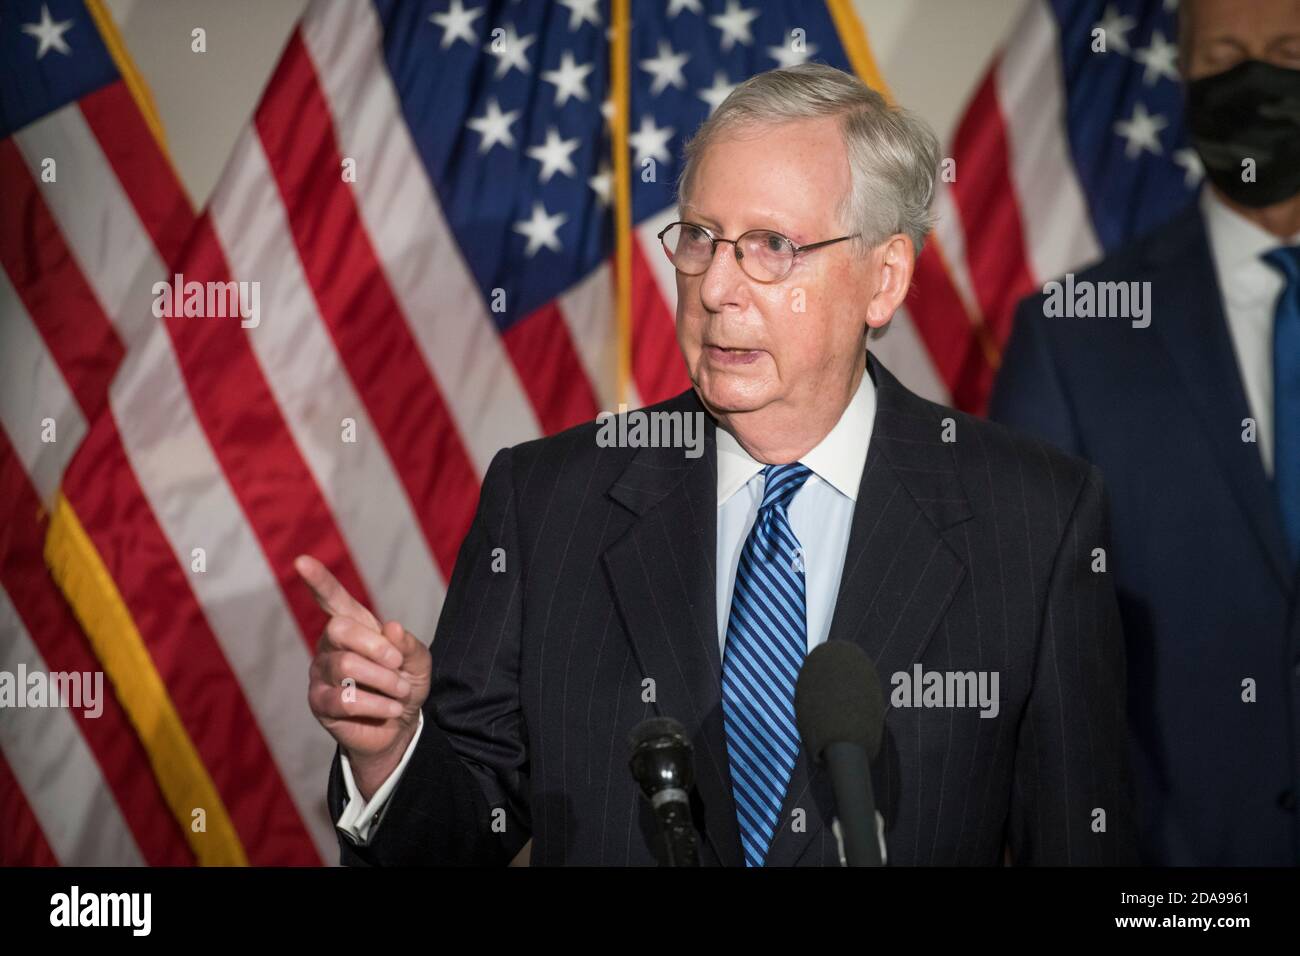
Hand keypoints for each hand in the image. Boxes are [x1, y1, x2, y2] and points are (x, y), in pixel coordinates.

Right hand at [299, 555, 430, 791]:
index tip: (301, 562)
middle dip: (376, 647)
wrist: (399, 726)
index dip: (318, 581)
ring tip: (400, 692)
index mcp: (354, 626)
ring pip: (347, 666)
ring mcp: (320, 673)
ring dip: (384, 681)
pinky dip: (376, 704)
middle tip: (398, 664)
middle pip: (340, 629)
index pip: (332, 599)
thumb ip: (409, 645)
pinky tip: (390, 709)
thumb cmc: (404, 685)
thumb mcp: (418, 662)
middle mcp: (330, 645)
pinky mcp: (319, 703)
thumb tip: (393, 628)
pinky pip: (344, 699)